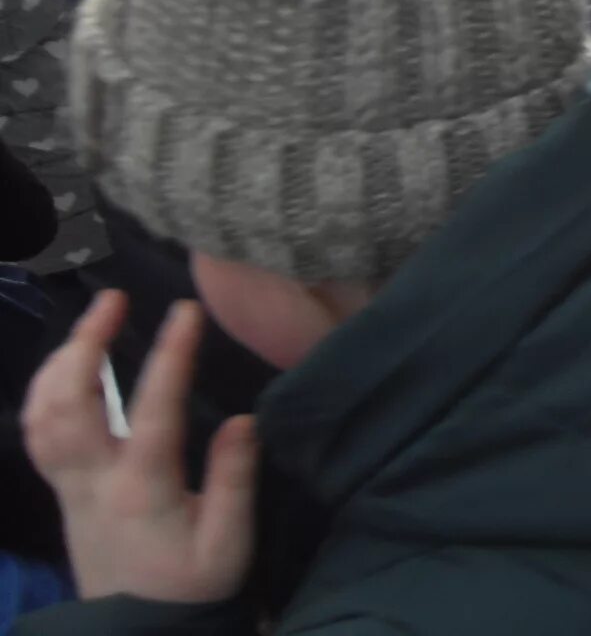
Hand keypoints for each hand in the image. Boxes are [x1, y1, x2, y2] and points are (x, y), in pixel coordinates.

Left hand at [24, 294, 258, 604]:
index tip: (187, 310)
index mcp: (142, 491)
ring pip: (42, 416)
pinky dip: (47, 391)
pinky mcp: (64, 492)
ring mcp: (70, 487)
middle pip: (69, 404)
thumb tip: (242, 420)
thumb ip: (234, 481)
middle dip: (85, 344)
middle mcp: (95, 483)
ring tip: (91, 323)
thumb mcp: (229, 543)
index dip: (170, 357)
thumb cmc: (191, 586)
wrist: (138, 633)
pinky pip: (39, 433)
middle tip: (113, 298)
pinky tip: (69, 368)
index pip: (152, 411)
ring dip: (60, 361)